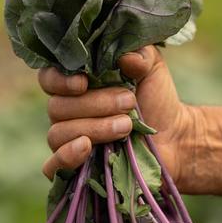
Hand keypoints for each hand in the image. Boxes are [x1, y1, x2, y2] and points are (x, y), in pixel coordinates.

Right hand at [38, 45, 193, 186]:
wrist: (172, 136)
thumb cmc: (155, 100)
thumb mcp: (151, 70)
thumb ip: (139, 56)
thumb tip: (125, 58)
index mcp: (77, 86)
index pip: (49, 79)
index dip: (60, 80)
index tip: (84, 82)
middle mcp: (68, 112)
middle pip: (57, 107)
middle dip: (94, 104)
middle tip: (128, 101)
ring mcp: (69, 141)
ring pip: (58, 133)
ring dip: (93, 128)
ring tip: (126, 125)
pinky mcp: (76, 167)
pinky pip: (53, 166)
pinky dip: (65, 157)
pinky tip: (86, 148)